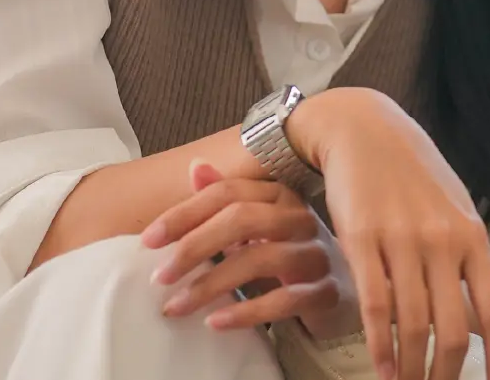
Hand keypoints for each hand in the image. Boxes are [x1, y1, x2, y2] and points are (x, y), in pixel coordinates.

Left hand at [141, 160, 357, 337]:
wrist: (342, 291)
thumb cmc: (288, 254)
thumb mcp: (255, 225)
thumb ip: (224, 198)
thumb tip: (195, 166)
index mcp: (281, 195)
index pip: (228, 193)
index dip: (185, 213)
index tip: (148, 241)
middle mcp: (301, 218)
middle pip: (243, 220)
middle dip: (194, 247)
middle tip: (159, 276)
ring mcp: (317, 254)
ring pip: (261, 259)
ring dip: (211, 285)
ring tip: (176, 306)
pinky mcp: (328, 291)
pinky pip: (285, 299)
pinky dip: (246, 312)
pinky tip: (215, 322)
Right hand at [290, 87, 489, 379]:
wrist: (365, 130)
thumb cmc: (416, 178)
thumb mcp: (461, 217)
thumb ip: (484, 272)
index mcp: (473, 238)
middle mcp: (443, 241)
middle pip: (454, 327)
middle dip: (449, 374)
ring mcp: (402, 241)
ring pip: (413, 323)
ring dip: (412, 367)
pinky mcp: (361, 239)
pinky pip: (375, 304)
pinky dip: (379, 345)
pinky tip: (383, 367)